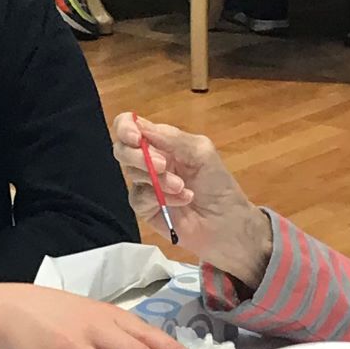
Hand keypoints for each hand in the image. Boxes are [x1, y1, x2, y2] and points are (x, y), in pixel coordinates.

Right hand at [113, 114, 272, 289]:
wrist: (226, 222)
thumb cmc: (218, 184)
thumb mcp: (201, 152)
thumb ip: (171, 138)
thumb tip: (140, 126)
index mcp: (162, 142)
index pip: (130, 126)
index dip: (125, 128)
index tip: (135, 138)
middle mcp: (149, 160)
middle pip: (122, 149)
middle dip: (140, 156)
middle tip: (164, 166)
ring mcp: (145, 184)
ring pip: (131, 173)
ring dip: (159, 179)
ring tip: (183, 187)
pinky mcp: (144, 207)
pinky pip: (139, 197)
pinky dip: (161, 197)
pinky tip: (182, 200)